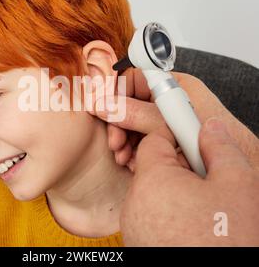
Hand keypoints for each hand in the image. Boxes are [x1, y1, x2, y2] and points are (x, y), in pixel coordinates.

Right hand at [91, 68, 258, 170]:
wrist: (248, 166)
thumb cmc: (221, 139)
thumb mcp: (170, 123)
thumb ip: (136, 114)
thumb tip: (105, 104)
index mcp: (175, 86)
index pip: (136, 78)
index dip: (117, 91)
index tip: (103, 107)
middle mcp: (170, 102)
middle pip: (131, 105)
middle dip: (119, 124)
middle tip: (115, 142)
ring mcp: (168, 122)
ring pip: (134, 126)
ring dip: (125, 142)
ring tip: (124, 158)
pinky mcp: (167, 140)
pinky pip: (142, 142)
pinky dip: (135, 153)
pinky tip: (134, 163)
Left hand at [120, 118, 258, 245]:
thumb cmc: (230, 243)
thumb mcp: (237, 185)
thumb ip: (219, 147)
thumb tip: (209, 128)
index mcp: (152, 181)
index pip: (154, 139)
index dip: (176, 134)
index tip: (191, 136)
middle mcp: (135, 203)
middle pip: (153, 167)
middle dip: (179, 166)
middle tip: (207, 179)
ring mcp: (136, 226)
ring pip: (155, 193)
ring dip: (177, 192)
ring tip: (206, 209)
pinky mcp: (141, 244)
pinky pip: (153, 216)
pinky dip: (171, 213)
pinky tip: (196, 226)